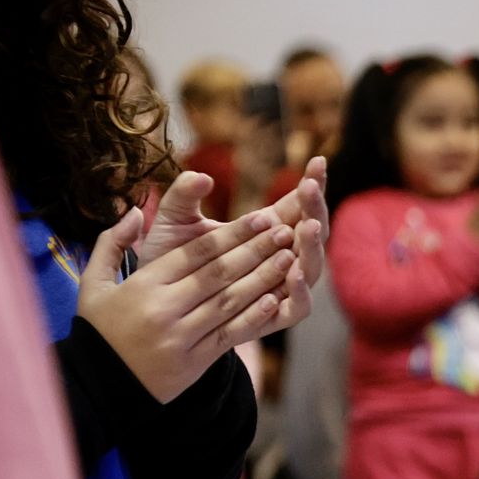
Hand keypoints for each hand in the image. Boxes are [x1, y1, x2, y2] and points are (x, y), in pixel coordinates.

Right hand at [76, 207, 296, 401]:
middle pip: (218, 274)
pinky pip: (230, 335)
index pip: (196, 253)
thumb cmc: (100, 328)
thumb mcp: (94, 283)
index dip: (231, 234)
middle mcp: (165, 310)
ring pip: (229, 303)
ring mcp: (182, 337)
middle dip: (255, 251)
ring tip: (289, 259)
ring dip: (263, 280)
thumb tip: (134, 210)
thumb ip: (111, 243)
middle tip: (284, 232)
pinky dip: (254, 317)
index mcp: (144, 286)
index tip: (260, 218)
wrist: (101, 385)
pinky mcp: (196, 362)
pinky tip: (276, 300)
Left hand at [139, 160, 328, 309]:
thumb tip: (201, 177)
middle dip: (315, 209)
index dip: (312, 185)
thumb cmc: (171, 261)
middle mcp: (283, 259)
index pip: (299, 205)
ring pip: (311, 269)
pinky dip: (300, 291)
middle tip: (310, 188)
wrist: (162, 307)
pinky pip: (298, 308)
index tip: (316, 161)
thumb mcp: (172, 222)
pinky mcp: (275, 317)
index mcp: (267, 231)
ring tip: (307, 226)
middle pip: (314, 234)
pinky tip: (293, 271)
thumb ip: (183, 196)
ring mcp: (282, 289)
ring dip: (312, 247)